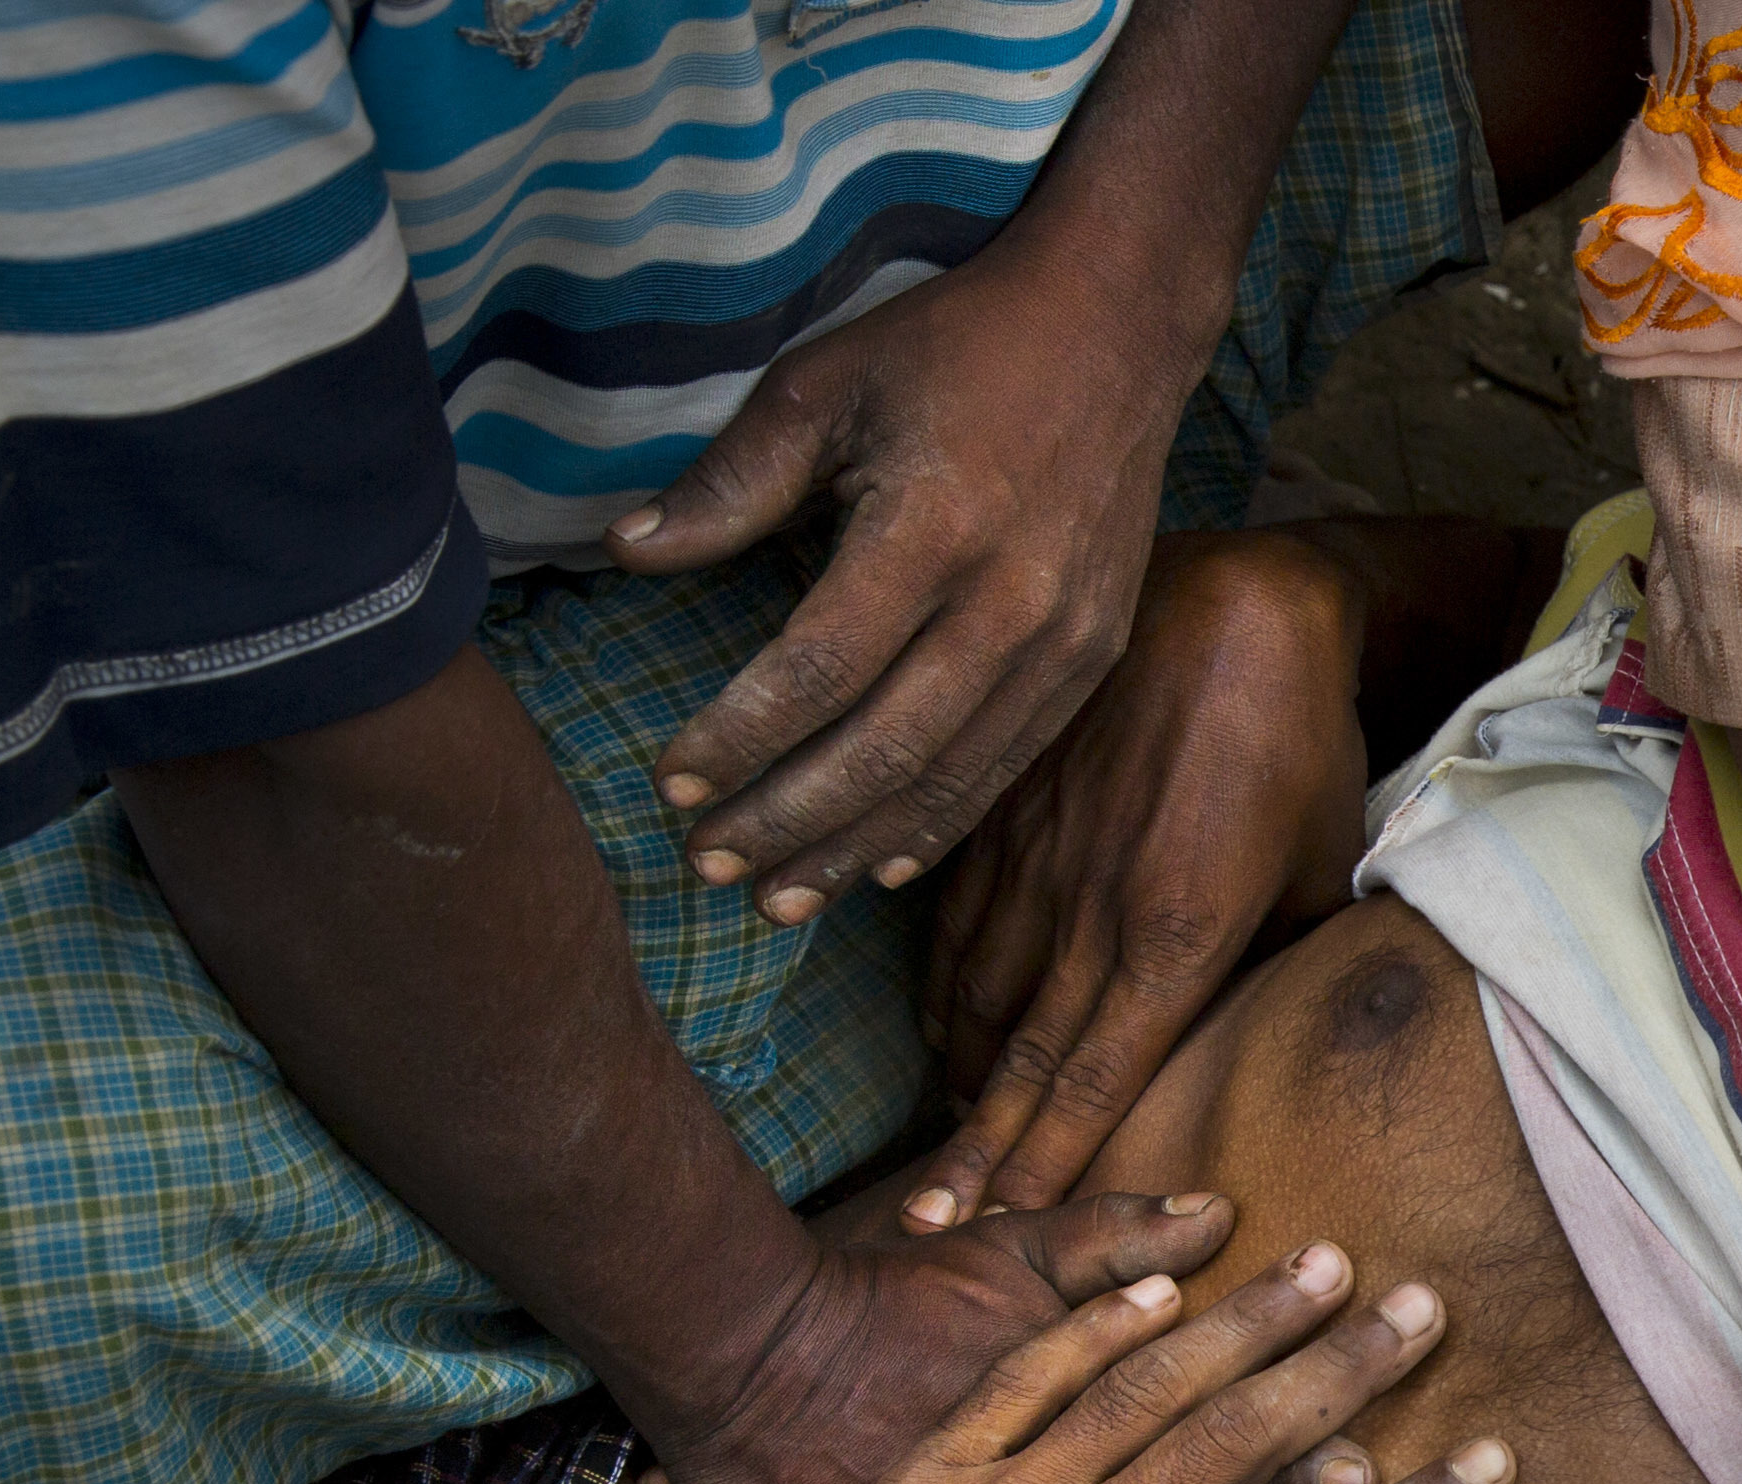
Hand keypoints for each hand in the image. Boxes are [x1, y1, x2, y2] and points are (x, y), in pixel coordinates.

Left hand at [577, 1242, 1517, 1483]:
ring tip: (1322, 1263)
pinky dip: (1095, 1329)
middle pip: (1240, 1439)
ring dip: (1242, 1321)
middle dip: (1343, 1369)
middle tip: (1422, 1309)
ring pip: (1145, 1387)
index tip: (1492, 1468)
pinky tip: (1163, 1286)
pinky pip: (1026, 1382)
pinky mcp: (929, 1472)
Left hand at [614, 244, 1192, 926]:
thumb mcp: (822, 386)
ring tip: (776, 897)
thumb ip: (730, 482)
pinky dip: (938, 826)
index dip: (739, 738)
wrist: (1115, 328)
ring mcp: (1065, 641)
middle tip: (704, 865)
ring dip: (854, 847)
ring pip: (949, 779)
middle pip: (883, 748)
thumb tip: (626, 551)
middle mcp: (1010, 602)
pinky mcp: (1094, 658)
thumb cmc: (955, 347)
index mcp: (934, 527)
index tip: (671, 783)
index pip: (818, 669)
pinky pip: (1007, 767)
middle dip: (786, 819)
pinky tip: (876, 866)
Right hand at [905, 530, 1373, 1230]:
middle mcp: (1092, 909)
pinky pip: (955, 918)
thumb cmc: (1300, 746)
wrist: (1236, 604)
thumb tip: (1266, 1035)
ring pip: (976, 993)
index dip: (1049, 1158)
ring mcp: (1036, 859)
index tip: (1008, 1225)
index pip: (1099, 1076)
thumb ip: (1277, 961)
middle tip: (929, 1231)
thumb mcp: (1315, 870)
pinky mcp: (1003, 811)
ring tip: (938, 1153)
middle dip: (976, 1150)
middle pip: (1021, 1057)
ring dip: (956, 1079)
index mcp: (1179, 935)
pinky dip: (940, 986)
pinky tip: (937, 1034)